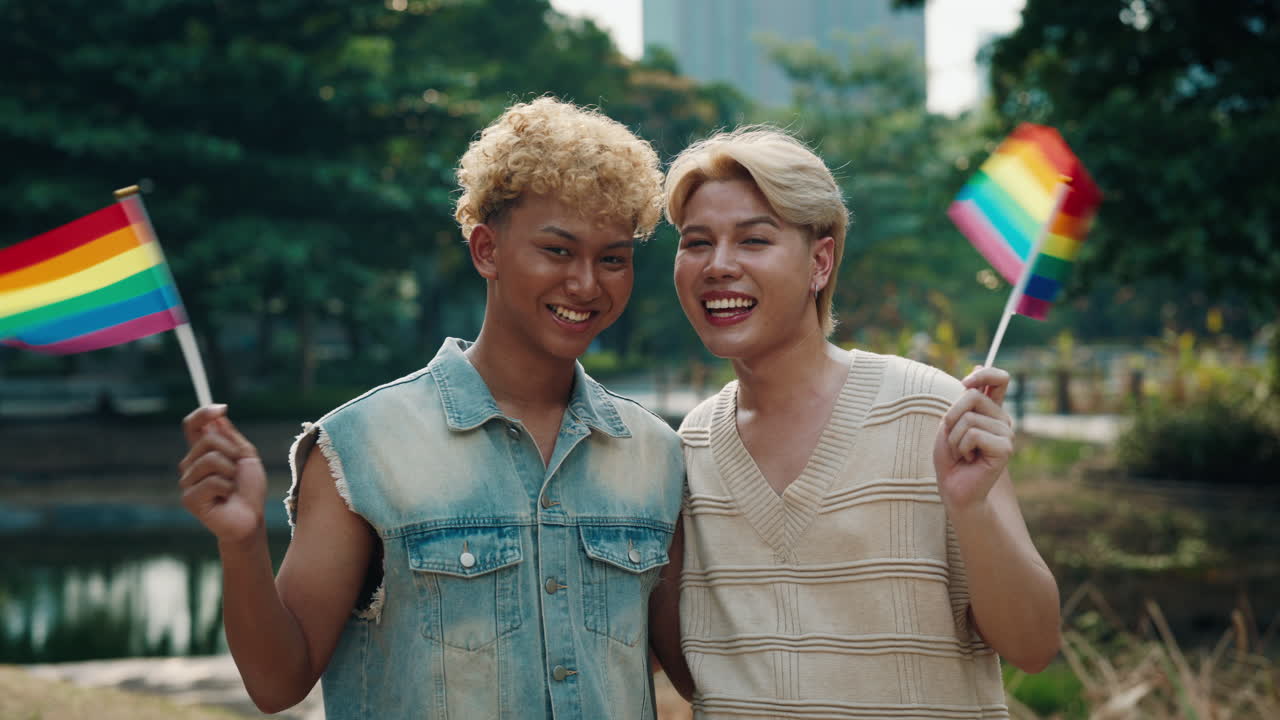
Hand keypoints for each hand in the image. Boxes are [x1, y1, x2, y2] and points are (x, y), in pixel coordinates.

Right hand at [178, 404, 267, 545]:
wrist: (251, 517)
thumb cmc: (248, 489)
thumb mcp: (245, 456)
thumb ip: (230, 436)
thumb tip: (218, 414)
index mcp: (202, 452)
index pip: (192, 425)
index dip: (203, 414)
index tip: (221, 409)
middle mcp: (190, 464)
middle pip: (208, 439)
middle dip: (232, 452)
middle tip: (238, 471)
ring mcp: (187, 481)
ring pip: (211, 459)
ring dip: (231, 472)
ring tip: (232, 486)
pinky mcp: (189, 498)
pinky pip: (212, 480)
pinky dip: (227, 487)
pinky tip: (226, 497)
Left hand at [932, 366, 1014, 511]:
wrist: (954, 488)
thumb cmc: (950, 457)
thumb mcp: (951, 421)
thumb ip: (964, 398)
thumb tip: (979, 363)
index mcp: (991, 410)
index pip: (999, 378)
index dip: (984, 373)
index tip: (965, 382)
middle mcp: (1002, 419)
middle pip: (972, 396)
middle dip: (951, 417)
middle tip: (954, 438)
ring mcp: (1006, 433)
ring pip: (969, 418)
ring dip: (954, 438)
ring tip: (962, 453)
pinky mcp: (1005, 448)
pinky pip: (973, 434)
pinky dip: (961, 447)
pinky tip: (970, 460)